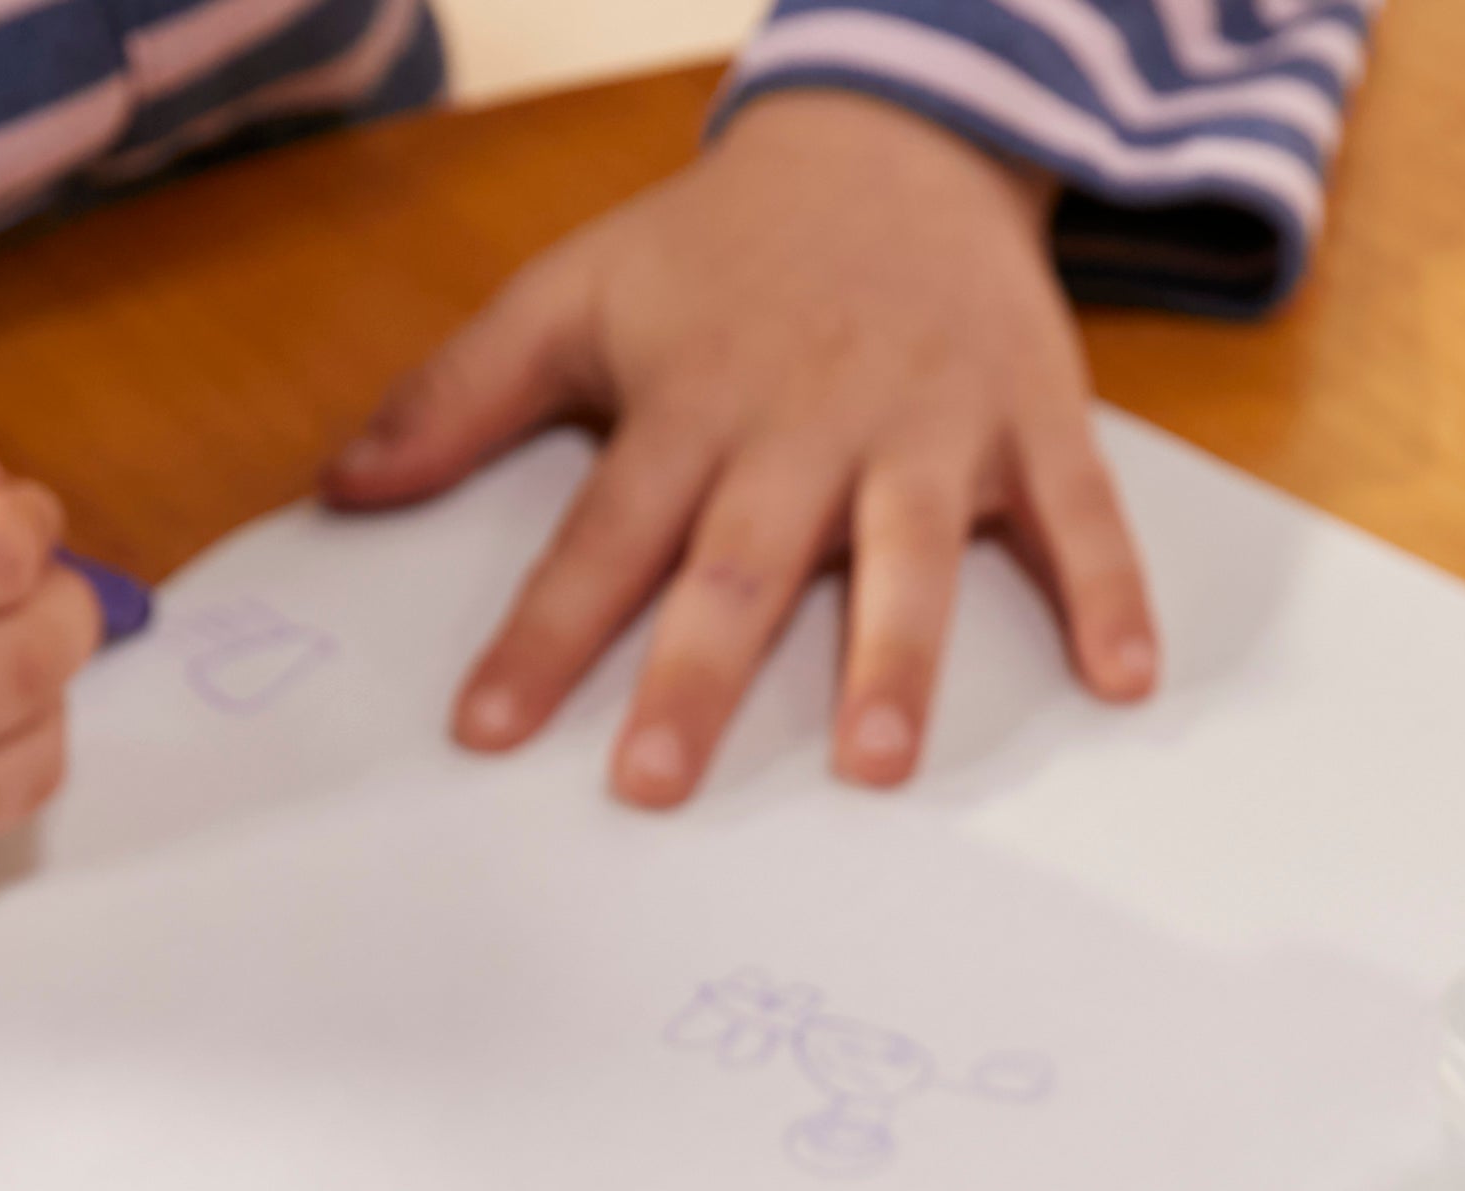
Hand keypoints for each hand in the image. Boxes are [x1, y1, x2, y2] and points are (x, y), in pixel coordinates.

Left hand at [326, 90, 1155, 800]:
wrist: (897, 133)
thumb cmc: (729, 248)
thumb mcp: (581, 291)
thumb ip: (462, 395)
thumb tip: (343, 490)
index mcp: (692, 401)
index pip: (601, 533)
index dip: (542, 631)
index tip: (487, 728)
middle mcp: (805, 421)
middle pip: (742, 564)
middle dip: (698, 675)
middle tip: (659, 783)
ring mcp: (927, 425)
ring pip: (907, 552)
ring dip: (893, 660)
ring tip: (872, 764)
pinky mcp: (1030, 419)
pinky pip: (1078, 516)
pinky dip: (1109, 594)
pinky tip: (1121, 682)